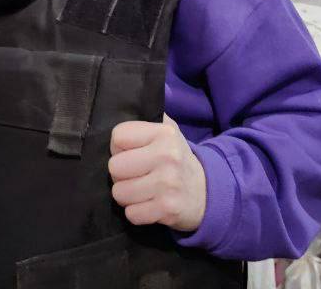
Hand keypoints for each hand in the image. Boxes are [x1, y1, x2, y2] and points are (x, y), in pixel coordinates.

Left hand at [108, 114, 206, 231]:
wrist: (207, 192)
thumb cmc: (177, 159)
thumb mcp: (169, 131)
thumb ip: (148, 117)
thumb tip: (127, 105)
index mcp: (164, 133)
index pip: (118, 136)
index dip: (119, 147)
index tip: (132, 153)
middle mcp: (167, 156)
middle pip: (114, 167)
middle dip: (121, 174)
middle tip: (136, 174)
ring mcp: (168, 184)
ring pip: (119, 193)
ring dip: (127, 195)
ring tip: (142, 190)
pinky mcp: (167, 209)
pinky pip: (131, 214)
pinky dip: (137, 212)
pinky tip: (149, 204)